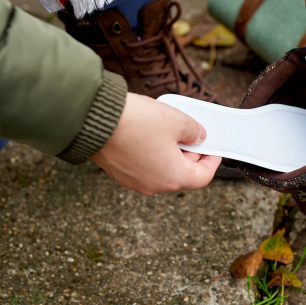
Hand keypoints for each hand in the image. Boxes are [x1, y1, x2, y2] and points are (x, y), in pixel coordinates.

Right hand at [92, 93, 221, 194]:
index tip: (214, 149)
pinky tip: (150, 133)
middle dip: (190, 154)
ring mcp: (133, 181)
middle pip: (182, 174)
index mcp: (172, 177)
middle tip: (192, 134)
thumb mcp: (176, 121)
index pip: (202, 177)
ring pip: (161, 169)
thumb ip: (194, 131)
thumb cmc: (135, 122)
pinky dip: (152, 153)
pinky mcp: (119, 172)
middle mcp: (153, 185)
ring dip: (170, 153)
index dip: (212, 161)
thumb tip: (198, 136)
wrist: (91, 119)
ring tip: (170, 130)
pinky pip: (144, 165)